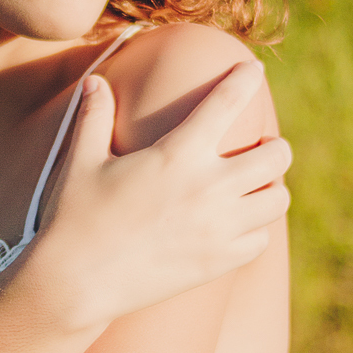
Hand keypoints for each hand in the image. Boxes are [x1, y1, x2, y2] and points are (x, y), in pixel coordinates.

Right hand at [37, 60, 290, 331]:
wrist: (76, 283)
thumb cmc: (74, 217)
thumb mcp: (80, 162)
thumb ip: (93, 116)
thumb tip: (93, 81)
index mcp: (177, 154)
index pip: (226, 102)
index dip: (245, 79)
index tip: (252, 70)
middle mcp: (208, 188)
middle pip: (276, 156)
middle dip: (273, 146)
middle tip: (260, 147)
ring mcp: (218, 229)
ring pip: (277, 199)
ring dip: (270, 188)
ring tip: (253, 186)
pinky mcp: (218, 262)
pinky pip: (260, 240)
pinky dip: (254, 229)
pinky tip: (237, 225)